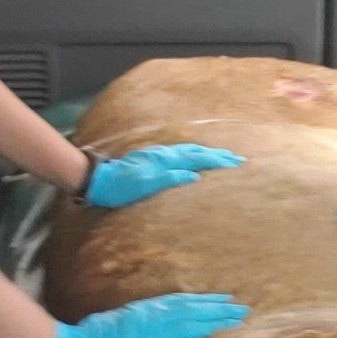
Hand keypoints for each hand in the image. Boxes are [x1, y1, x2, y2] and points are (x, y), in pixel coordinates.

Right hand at [36, 294, 249, 337]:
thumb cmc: (91, 337)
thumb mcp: (121, 319)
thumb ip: (144, 318)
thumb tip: (162, 320)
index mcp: (145, 310)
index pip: (182, 302)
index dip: (205, 301)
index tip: (225, 300)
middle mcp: (150, 321)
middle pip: (191, 312)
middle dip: (218, 310)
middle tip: (242, 309)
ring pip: (188, 327)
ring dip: (212, 324)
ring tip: (234, 321)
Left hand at [88, 143, 245, 208]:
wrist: (99, 179)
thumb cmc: (121, 187)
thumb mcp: (144, 186)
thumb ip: (169, 178)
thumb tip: (194, 175)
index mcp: (166, 160)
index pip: (197, 158)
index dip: (218, 160)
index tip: (236, 162)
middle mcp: (164, 154)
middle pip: (197, 151)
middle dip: (218, 154)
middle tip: (237, 158)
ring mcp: (158, 154)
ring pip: (189, 149)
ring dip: (207, 152)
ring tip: (221, 155)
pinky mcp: (153, 157)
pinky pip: (181, 152)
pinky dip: (194, 153)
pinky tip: (194, 156)